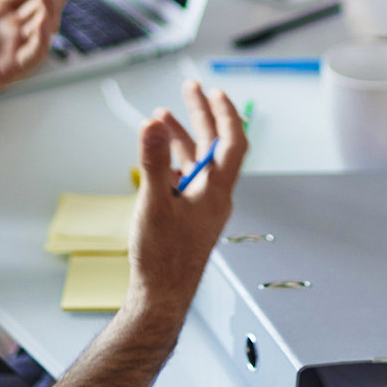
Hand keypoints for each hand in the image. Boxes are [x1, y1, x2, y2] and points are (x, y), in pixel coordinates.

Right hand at [126, 81, 247, 314]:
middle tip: (190, 89)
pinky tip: (157, 159)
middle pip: (214, 146)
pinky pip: (187, 180)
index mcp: (216, 190)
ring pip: (198, 163)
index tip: (215, 91)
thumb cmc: (163, 259)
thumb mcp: (154, 203)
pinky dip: (173, 163)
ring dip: (182, 138)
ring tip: (161, 118)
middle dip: (202, 115)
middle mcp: (214, 196)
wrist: (161, 297)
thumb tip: (153, 125)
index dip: (226, 113)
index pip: (233, 142)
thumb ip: (154, 162)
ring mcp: (202, 208)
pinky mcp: (189, 218)